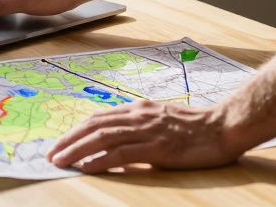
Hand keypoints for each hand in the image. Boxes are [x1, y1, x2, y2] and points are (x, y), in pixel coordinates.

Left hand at [46, 99, 247, 172]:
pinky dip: (100, 159)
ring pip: (102, 137)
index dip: (77, 129)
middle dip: (69, 139)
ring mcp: (147, 130)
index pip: (100, 117)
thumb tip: (122, 143)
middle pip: (95, 125)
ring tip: (60, 160)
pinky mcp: (156, 147)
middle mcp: (139, 116)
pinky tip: (86, 166)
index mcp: (140, 109)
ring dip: (77, 149)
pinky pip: (121, 153)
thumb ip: (143, 128)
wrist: (224, 127)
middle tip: (51, 153)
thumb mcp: (164, 122)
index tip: (61, 141)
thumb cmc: (198, 128)